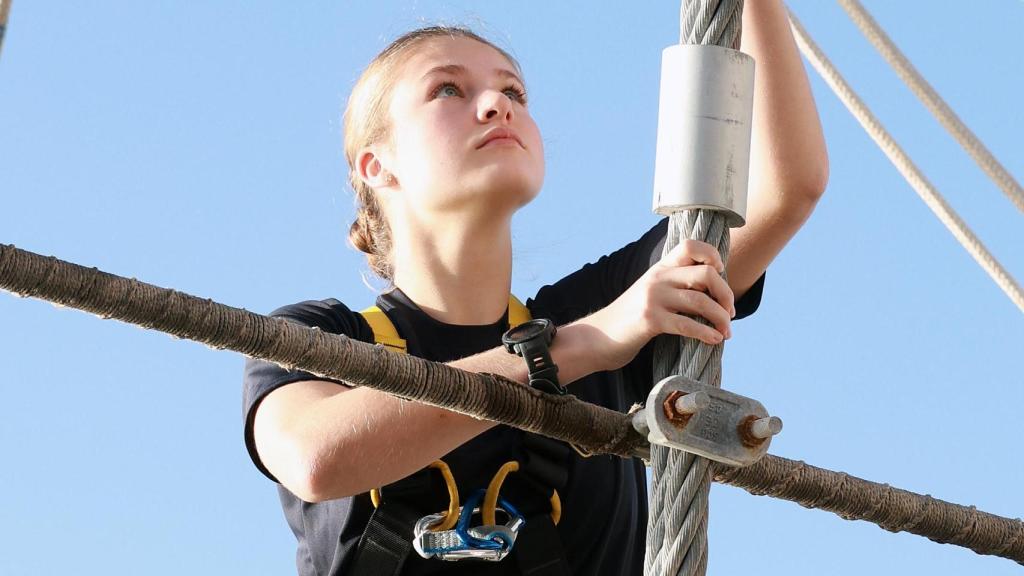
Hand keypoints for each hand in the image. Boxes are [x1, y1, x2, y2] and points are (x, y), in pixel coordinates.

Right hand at [579, 239, 735, 371]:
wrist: (600, 336)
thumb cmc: (632, 318)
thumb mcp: (652, 292)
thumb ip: (676, 285)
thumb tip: (715, 293)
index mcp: (660, 268)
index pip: (691, 246)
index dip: (712, 255)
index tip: (720, 273)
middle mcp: (658, 278)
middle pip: (705, 274)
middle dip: (726, 294)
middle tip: (729, 313)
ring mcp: (653, 298)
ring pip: (700, 301)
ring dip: (721, 318)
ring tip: (726, 331)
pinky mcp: (650, 320)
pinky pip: (688, 325)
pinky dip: (706, 333)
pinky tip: (714, 339)